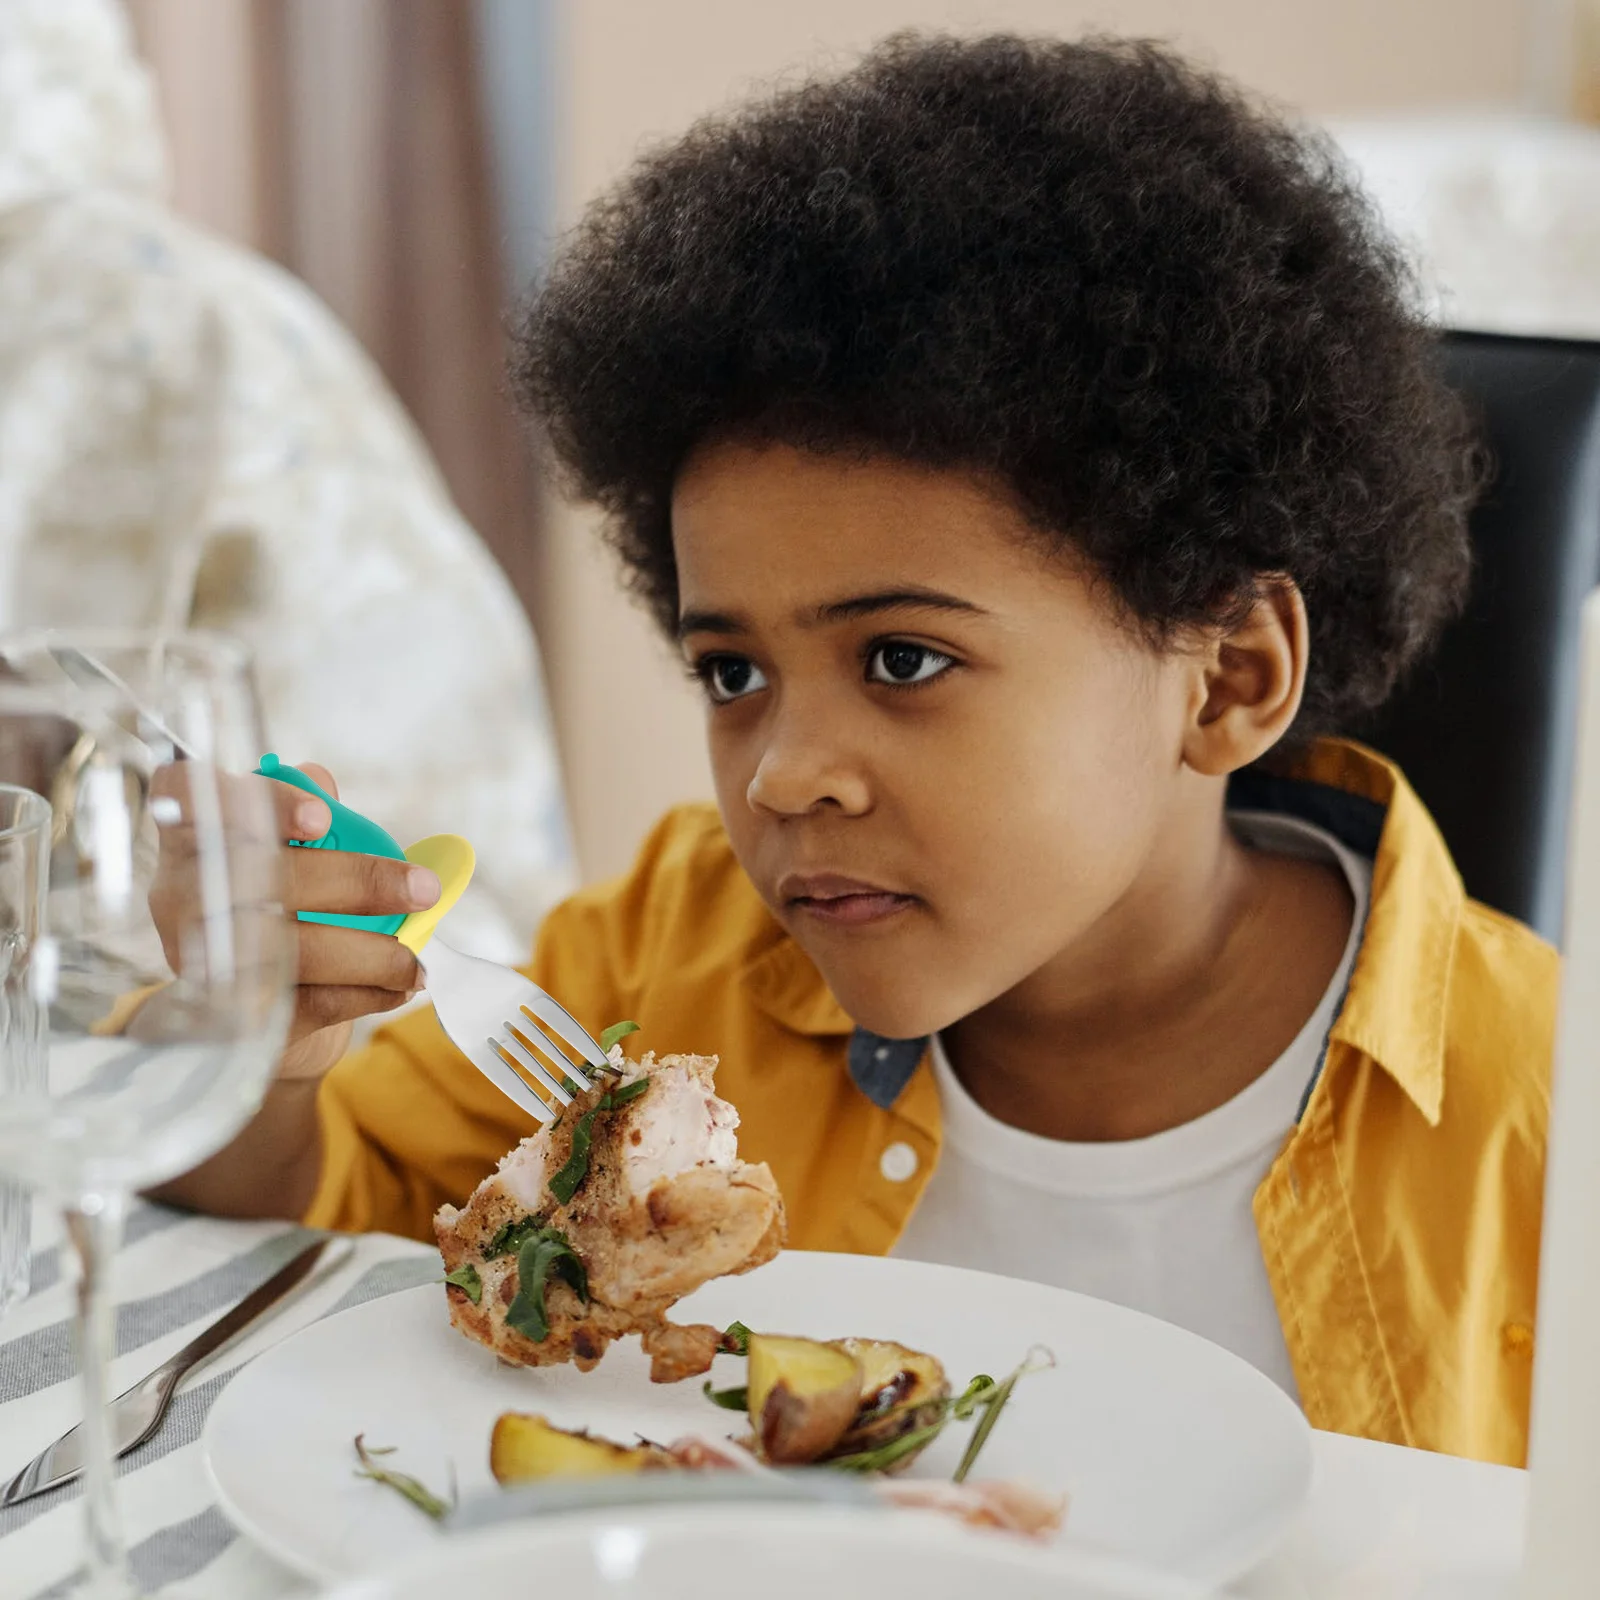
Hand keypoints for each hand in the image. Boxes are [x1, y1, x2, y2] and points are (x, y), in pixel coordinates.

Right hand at [148, 760, 440, 1083]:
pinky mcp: (228, 1016)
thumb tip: (323, 787)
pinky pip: (304, 1003)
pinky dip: (363, 995)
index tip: (322, 820)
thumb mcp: (285, 846)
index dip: (254, 802)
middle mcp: (181, 893)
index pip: (190, 792)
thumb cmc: (275, 900)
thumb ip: (304, 805)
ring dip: (369, 955)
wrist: (246, 1005)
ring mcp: (199, 958)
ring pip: (288, 952)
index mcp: (192, 833)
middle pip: (260, 878)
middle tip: (423, 890)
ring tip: (415, 961)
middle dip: (355, 883)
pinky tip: (398, 987)